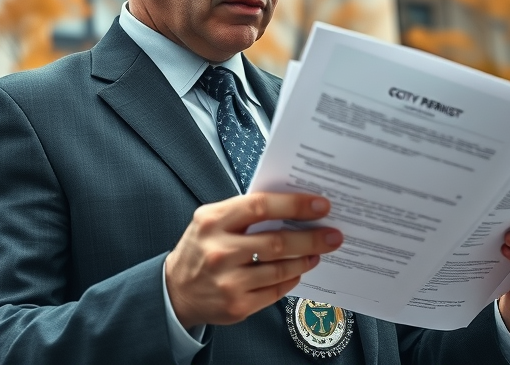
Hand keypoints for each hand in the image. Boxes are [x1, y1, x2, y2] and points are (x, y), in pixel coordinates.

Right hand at [164, 193, 342, 327]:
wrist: (176, 291)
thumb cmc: (201, 248)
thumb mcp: (212, 220)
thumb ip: (245, 211)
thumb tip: (293, 205)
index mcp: (213, 221)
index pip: (261, 206)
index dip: (295, 205)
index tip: (321, 205)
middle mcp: (219, 251)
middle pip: (277, 242)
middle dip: (312, 237)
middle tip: (333, 235)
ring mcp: (228, 281)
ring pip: (280, 269)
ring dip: (305, 259)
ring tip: (317, 252)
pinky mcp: (237, 306)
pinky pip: (276, 290)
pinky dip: (291, 279)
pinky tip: (298, 271)